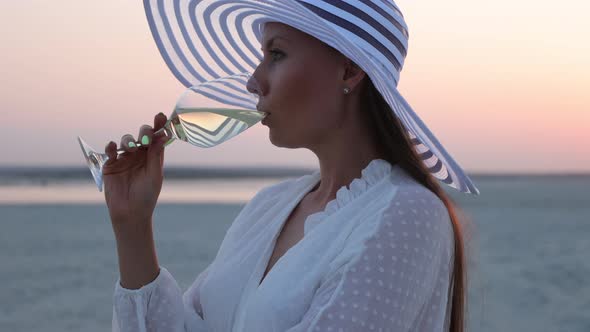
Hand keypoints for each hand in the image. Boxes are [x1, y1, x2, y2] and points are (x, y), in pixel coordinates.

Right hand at [102, 113, 168, 227]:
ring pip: (126, 140)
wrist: (131, 213)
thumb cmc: (147, 195)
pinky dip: (111, 147)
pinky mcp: (110, 165)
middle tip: (146, 136)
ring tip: (132, 147)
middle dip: (144, 131)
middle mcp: (139, 154)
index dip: (158, 125)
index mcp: (153, 155)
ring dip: (129, 140)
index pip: (157, 137)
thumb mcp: (155, 174)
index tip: (160, 116)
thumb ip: (156, 155)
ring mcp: (125, 158)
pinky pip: (110, 151)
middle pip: (142, 135)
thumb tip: (163, 135)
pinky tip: (114, 146)